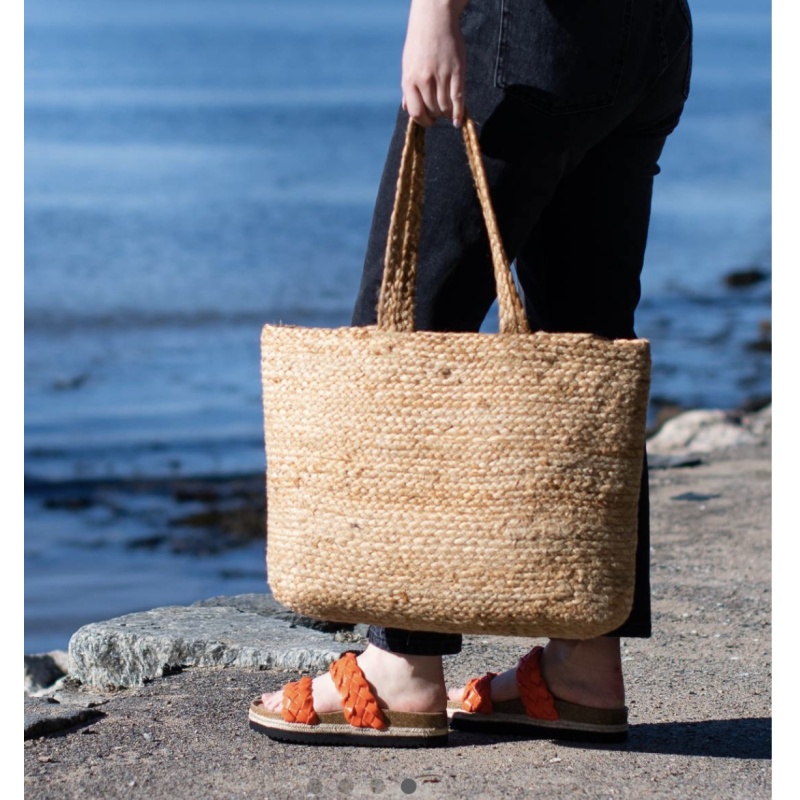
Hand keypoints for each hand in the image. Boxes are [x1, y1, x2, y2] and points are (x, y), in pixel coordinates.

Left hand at [401, 0, 468, 127]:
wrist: (434, 19)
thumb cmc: (420, 43)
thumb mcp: (408, 65)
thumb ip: (408, 88)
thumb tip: (408, 109)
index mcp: (409, 80)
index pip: (416, 112)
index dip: (423, 121)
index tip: (429, 121)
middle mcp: (424, 80)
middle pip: (432, 110)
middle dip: (436, 115)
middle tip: (439, 112)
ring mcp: (441, 76)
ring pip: (445, 107)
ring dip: (446, 113)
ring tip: (447, 110)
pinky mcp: (457, 71)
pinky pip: (458, 98)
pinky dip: (458, 113)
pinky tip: (457, 121)